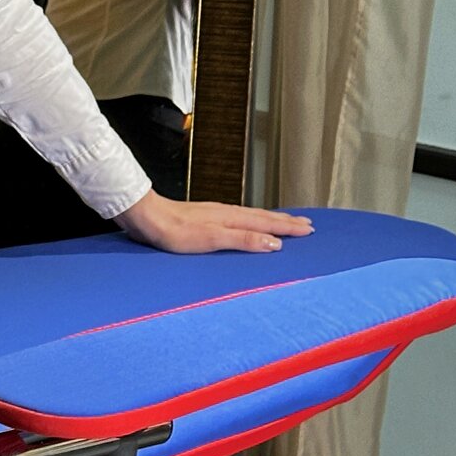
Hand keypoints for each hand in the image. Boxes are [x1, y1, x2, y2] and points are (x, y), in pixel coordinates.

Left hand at [116, 190, 314, 254]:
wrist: (145, 217)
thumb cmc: (173, 231)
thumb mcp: (211, 239)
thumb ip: (243, 240)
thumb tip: (274, 243)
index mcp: (232, 218)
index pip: (268, 223)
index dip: (289, 228)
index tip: (309, 230)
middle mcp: (227, 213)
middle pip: (263, 217)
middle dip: (286, 221)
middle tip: (307, 224)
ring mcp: (215, 214)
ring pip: (252, 216)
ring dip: (271, 219)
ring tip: (285, 222)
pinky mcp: (204, 218)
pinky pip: (238, 218)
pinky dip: (252, 220)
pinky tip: (247, 223)